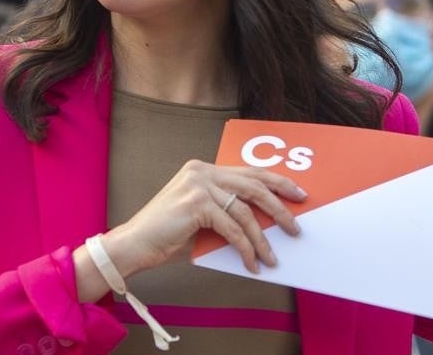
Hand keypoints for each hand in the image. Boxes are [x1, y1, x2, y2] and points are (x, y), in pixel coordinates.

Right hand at [103, 160, 305, 276]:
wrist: (135, 246)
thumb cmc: (168, 236)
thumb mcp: (204, 218)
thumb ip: (228, 212)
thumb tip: (266, 224)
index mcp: (204, 169)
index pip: (249, 172)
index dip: (277, 181)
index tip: (298, 193)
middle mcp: (202, 171)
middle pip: (254, 185)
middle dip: (280, 206)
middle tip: (296, 225)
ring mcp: (199, 184)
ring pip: (245, 209)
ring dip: (263, 238)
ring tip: (273, 257)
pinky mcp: (195, 203)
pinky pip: (231, 227)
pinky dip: (245, 248)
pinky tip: (252, 263)